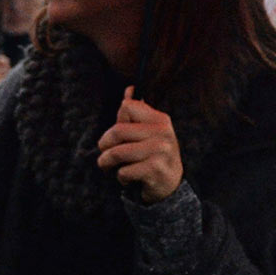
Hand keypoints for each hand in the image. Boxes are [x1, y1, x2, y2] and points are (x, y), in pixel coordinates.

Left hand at [96, 86, 183, 203]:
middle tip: (105, 155)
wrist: (171, 185)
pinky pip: (123, 172)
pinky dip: (121, 178)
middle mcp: (163, 133)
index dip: (117, 121)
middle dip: (104, 145)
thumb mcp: (148, 131)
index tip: (119, 135)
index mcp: (160, 119)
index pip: (126, 107)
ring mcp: (161, 152)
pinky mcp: (155, 170)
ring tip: (110, 167)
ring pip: (116, 153)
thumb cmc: (152, 155)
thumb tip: (129, 89)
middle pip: (117, 131)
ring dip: (107, 163)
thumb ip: (136, 111)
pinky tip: (129, 179)